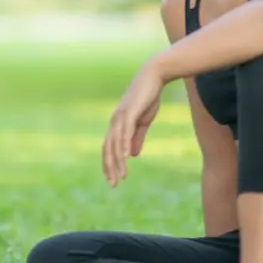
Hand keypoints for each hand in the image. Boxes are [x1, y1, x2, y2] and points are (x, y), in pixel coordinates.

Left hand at [103, 61, 166, 187]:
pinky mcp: (130, 111)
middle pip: (108, 149)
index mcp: (117, 124)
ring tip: (121, 176)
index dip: (108, 164)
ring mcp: (121, 116)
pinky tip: (126, 157)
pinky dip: (124, 144)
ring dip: (117, 161)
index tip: (111, 179)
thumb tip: (132, 155)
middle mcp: (115, 121)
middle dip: (110, 167)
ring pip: (116, 143)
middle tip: (113, 184)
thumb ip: (136, 138)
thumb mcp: (143, 122)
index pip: (108, 148)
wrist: (154, 77)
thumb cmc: (148, 98)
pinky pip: (125, 131)